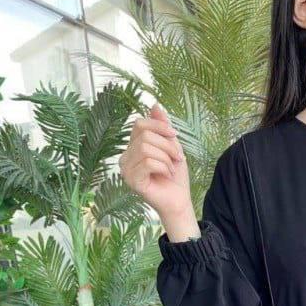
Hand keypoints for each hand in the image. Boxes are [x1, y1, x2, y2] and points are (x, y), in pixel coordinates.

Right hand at [119, 102, 191, 220]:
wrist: (179, 200)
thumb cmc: (175, 176)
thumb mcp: (172, 146)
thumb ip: (162, 127)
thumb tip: (155, 105)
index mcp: (133, 147)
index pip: (140, 123)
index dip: (159, 126)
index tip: (175, 136)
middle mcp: (125, 157)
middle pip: (144, 135)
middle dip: (167, 145)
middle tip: (177, 158)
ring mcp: (126, 169)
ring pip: (146, 148)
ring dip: (166, 157)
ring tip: (171, 168)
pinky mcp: (131, 180)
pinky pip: (148, 162)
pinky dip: (163, 167)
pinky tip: (167, 175)